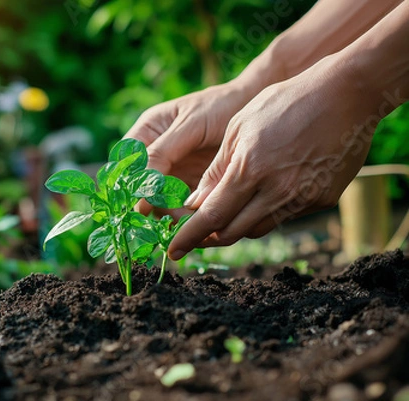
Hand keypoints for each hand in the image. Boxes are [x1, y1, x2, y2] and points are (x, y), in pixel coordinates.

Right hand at [124, 83, 252, 216]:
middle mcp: (154, 155)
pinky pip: (180, 207)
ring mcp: (172, 172)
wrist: (256, 110)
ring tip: (188, 221)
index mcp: (146, 133)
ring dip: (169, 214)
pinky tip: (197, 221)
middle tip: (169, 217)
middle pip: (140, 188)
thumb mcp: (190, 125)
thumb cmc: (221, 107)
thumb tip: (139, 186)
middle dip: (152, 205)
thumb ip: (163, 152)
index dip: (129, 185)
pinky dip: (186, 216)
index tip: (143, 204)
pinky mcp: (190, 186)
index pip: (125, 165)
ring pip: (158, 202)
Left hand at [169, 58, 377, 259]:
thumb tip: (196, 203)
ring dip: (236, 226)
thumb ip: (216, 170)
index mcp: (250, 169)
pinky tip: (263, 195)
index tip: (173, 250)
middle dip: (209, 237)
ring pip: (258, 228)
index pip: (211, 217)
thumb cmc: (285, 102)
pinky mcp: (323, 200)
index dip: (189, 237)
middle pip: (233, 232)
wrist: (346, 94)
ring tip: (226, 212)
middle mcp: (277, 190)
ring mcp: (303, 198)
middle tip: (195, 234)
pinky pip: (284, 217)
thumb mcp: (239, 127)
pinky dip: (265, 213)